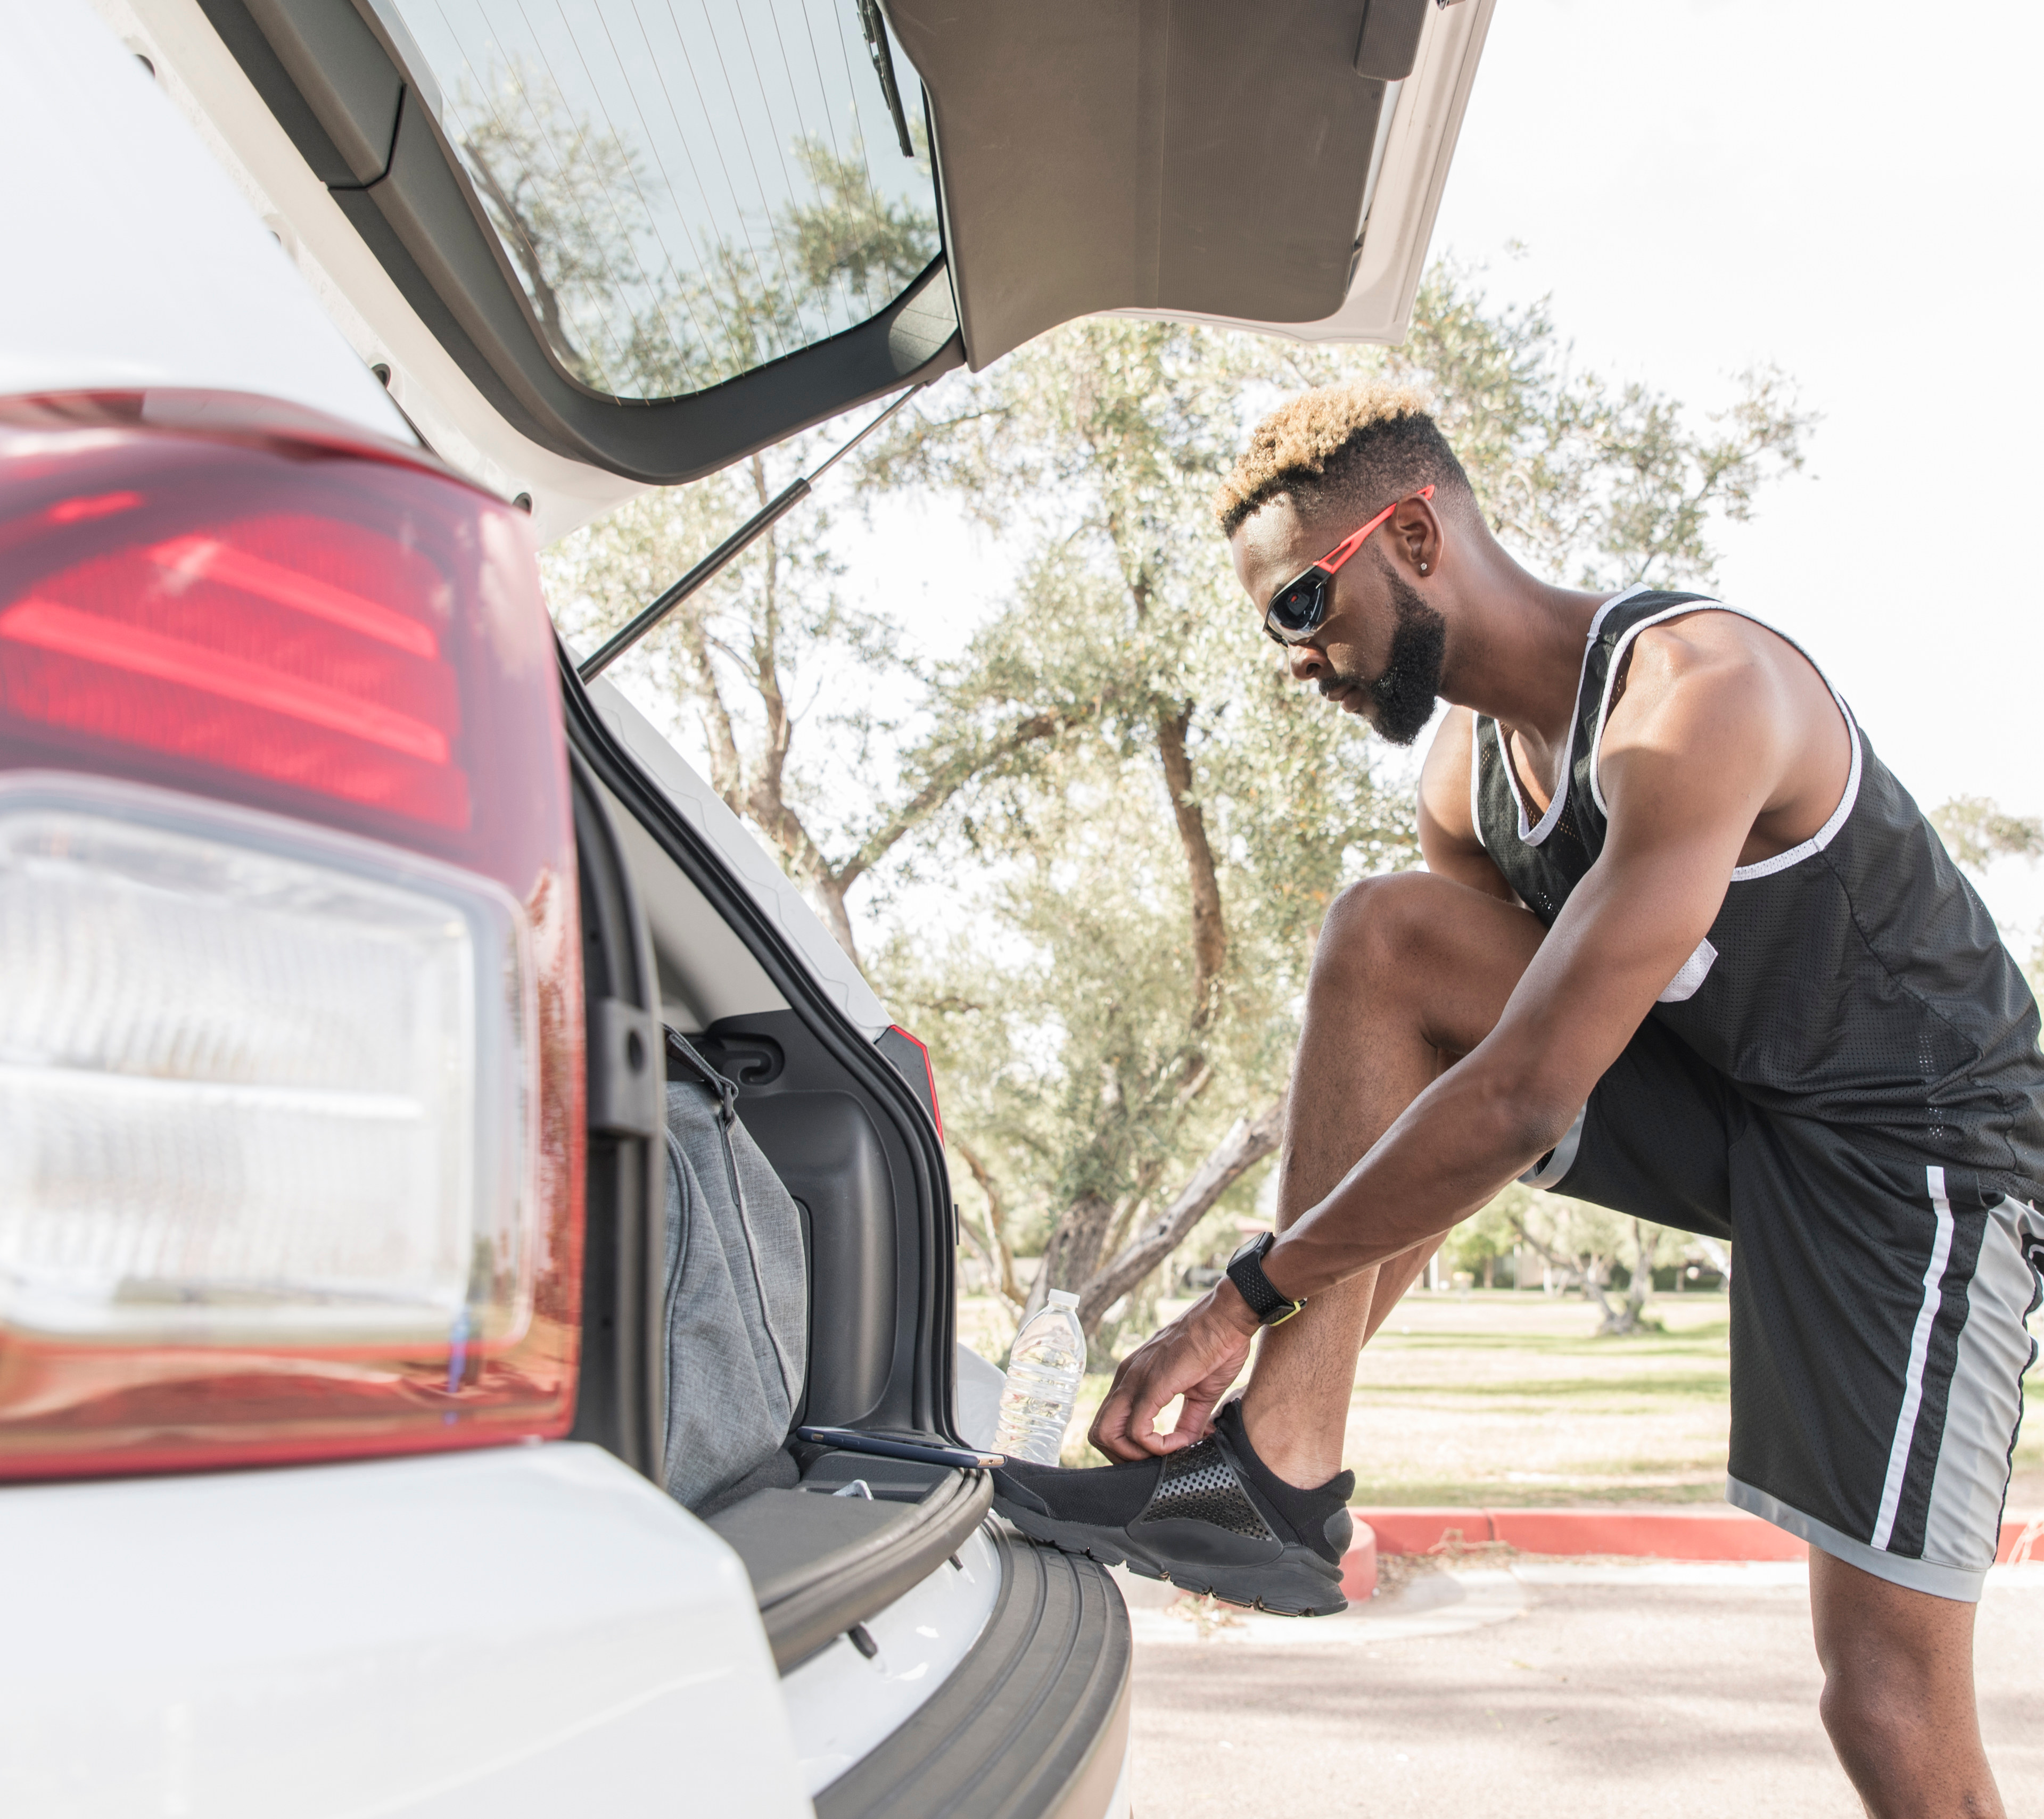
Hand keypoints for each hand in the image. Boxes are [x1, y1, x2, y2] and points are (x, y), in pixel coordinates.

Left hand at [1087, 1283, 1261, 1461]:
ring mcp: (1136, 1379)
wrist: (1228, 1317)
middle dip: (1124, 1457)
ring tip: (1166, 1453)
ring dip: (1134, 1455)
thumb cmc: (1216, 1347)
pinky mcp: (1153, 1383)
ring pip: (1107, 1434)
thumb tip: (1185, 1449)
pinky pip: (1137, 1430)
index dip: (1128, 1449)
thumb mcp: (1199, 1393)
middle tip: (1157, 1461)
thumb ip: (1187, 1422)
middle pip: (1099, 1433)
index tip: (1161, 1454)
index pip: (1109, 1424)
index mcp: (1133, 1378)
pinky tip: (1179, 1443)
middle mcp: (1126, 1378)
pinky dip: (1155, 1447)